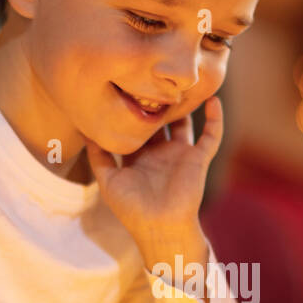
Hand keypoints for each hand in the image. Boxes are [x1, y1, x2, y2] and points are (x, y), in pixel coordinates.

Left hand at [83, 96, 222, 247]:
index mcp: (139, 157)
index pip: (136, 126)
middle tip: (151, 75)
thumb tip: (86, 129)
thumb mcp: (108, 181)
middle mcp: (160, 153)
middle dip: (157, 101)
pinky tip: (212, 99)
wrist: (160, 228)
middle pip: (160, 120)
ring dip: (185, 104)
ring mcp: (181, 154)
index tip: (125, 85)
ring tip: (182, 81)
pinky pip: (212, 135)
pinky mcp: (198, 159)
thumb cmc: (132, 208)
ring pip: (186, 122)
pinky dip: (215, 118)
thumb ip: (98, 156)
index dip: (132, 109)